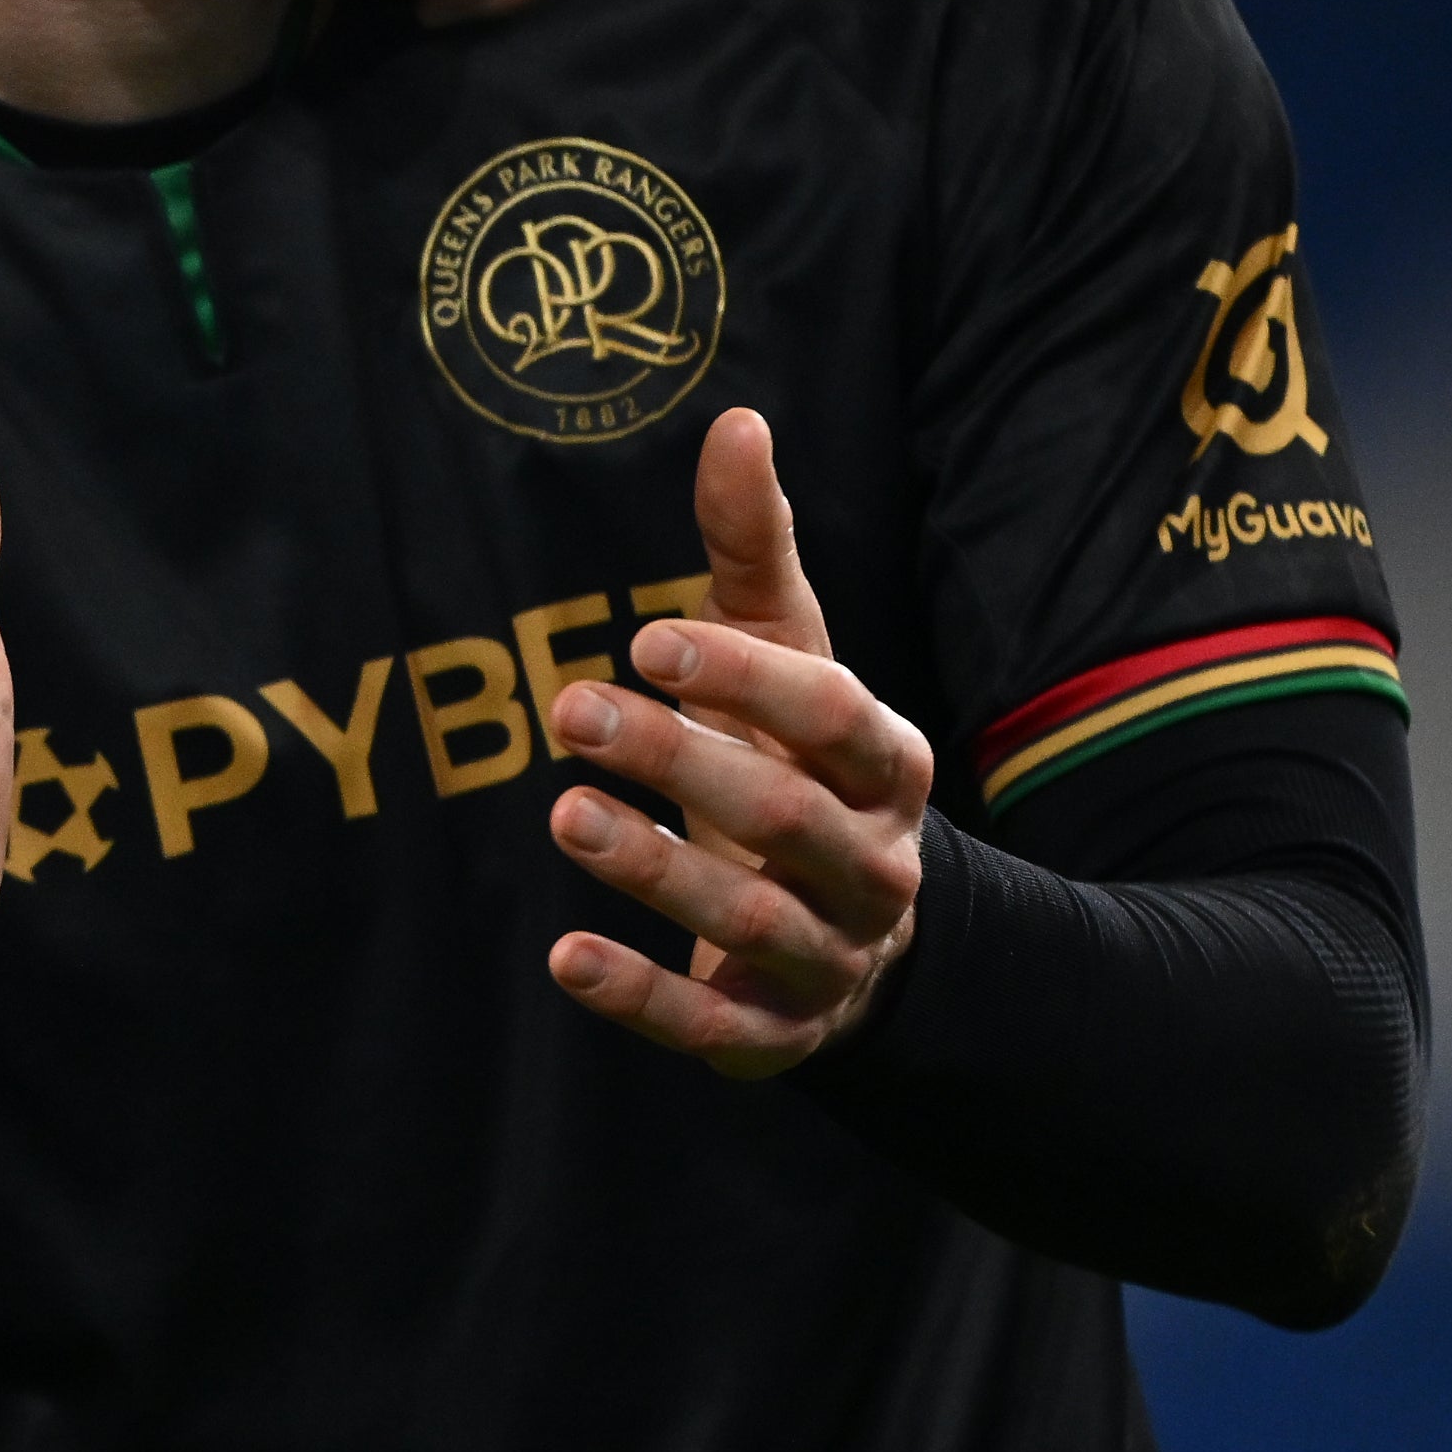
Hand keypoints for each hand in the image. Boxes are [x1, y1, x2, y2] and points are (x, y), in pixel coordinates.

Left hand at [543, 407, 928, 1075]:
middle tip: (569, 711)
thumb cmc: (798, 758)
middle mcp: (874, 863)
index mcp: (888, 762)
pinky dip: (641, 996)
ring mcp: (834, 956)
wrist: (855, 930)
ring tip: (563, 814)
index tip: (647, 637)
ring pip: (752, 923)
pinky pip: (715, 1028)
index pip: (835, 715)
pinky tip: (563, 957)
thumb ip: (753, 548)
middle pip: (785, 814)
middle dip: (676, 764)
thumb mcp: (787, 652)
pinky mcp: (780, 1033)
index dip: (747, 680)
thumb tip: (735, 417)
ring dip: (653, 872)